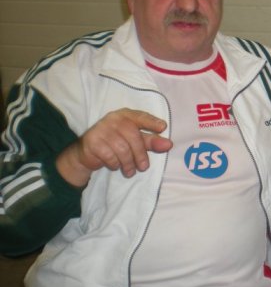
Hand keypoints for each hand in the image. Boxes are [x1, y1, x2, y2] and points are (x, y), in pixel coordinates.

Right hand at [57, 109, 172, 186]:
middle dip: (140, 154)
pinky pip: (109, 155)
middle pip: (133, 136)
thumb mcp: (135, 142)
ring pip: (122, 148)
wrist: (87, 154)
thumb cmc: (116, 145)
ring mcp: (101, 129)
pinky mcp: (92, 141)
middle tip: (143, 167)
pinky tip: (115, 166)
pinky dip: (115, 164)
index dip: (152, 122)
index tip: (163, 128)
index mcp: (126, 115)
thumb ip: (151, 142)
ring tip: (130, 171)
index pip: (141, 117)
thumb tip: (169, 145)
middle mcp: (114, 119)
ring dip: (128, 163)